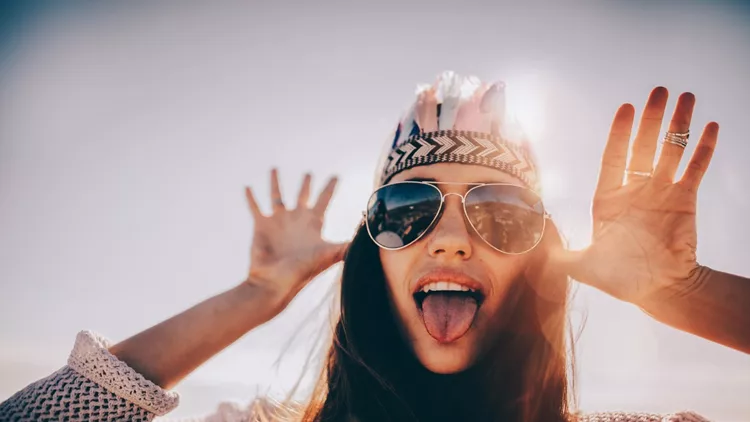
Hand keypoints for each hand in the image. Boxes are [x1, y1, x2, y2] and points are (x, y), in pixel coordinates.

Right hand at [244, 169, 348, 308]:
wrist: (274, 283)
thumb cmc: (302, 272)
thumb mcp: (327, 255)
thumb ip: (346, 246)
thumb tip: (371, 240)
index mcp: (313, 224)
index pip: (324, 200)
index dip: (330, 187)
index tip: (336, 175)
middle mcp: (296, 220)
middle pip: (302, 196)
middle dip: (306, 184)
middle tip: (309, 172)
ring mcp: (278, 222)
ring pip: (277, 196)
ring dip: (275, 183)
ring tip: (274, 168)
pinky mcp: (262, 226)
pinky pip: (255, 207)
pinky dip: (251, 197)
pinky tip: (248, 187)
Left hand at [552, 87, 718, 304]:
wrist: (659, 291)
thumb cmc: (620, 280)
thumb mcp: (583, 267)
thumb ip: (560, 256)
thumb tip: (531, 251)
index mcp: (608, 199)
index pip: (613, 157)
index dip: (620, 132)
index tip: (627, 107)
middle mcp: (635, 190)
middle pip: (643, 146)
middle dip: (651, 118)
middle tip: (660, 90)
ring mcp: (661, 193)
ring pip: (671, 151)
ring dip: (679, 125)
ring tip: (687, 96)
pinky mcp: (685, 201)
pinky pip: (695, 169)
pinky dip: (702, 149)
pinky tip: (710, 126)